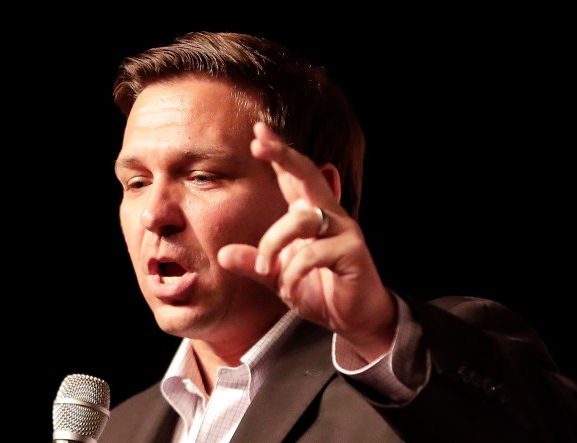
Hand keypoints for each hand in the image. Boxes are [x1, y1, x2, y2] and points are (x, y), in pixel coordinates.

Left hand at [218, 122, 396, 360]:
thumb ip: (255, 264)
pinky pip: (313, 254)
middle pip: (307, 174)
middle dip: (283, 156)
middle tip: (258, 143)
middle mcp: (328, 215)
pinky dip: (293, 273)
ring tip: (266, 269)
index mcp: (310, 213)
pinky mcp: (353, 253)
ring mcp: (343, 231)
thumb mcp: (279, 277)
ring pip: (301, 219)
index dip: (278, 153)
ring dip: (274, 244)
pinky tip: (290, 289)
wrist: (353, 318)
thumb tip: (223, 254)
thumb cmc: (318, 290)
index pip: (293, 176)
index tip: (258, 130)